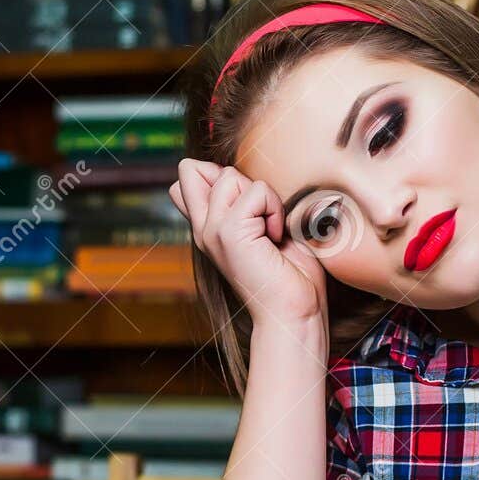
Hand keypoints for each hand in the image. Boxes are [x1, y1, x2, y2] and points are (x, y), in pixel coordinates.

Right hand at [169, 158, 327, 328]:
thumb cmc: (288, 273)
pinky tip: (275, 237)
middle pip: (194, 167)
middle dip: (237, 181)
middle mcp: (202, 228)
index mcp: (205, 227)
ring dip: (262, 197)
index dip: (217, 174)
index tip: (248, 208)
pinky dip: (274, 209)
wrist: (293, 311)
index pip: (185, 177)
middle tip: (258, 219)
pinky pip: (255, 191)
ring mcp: (211, 230)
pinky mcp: (228, 232)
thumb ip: (244, 202)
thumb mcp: (260, 226)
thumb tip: (238, 174)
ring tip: (270, 230)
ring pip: (229, 176)